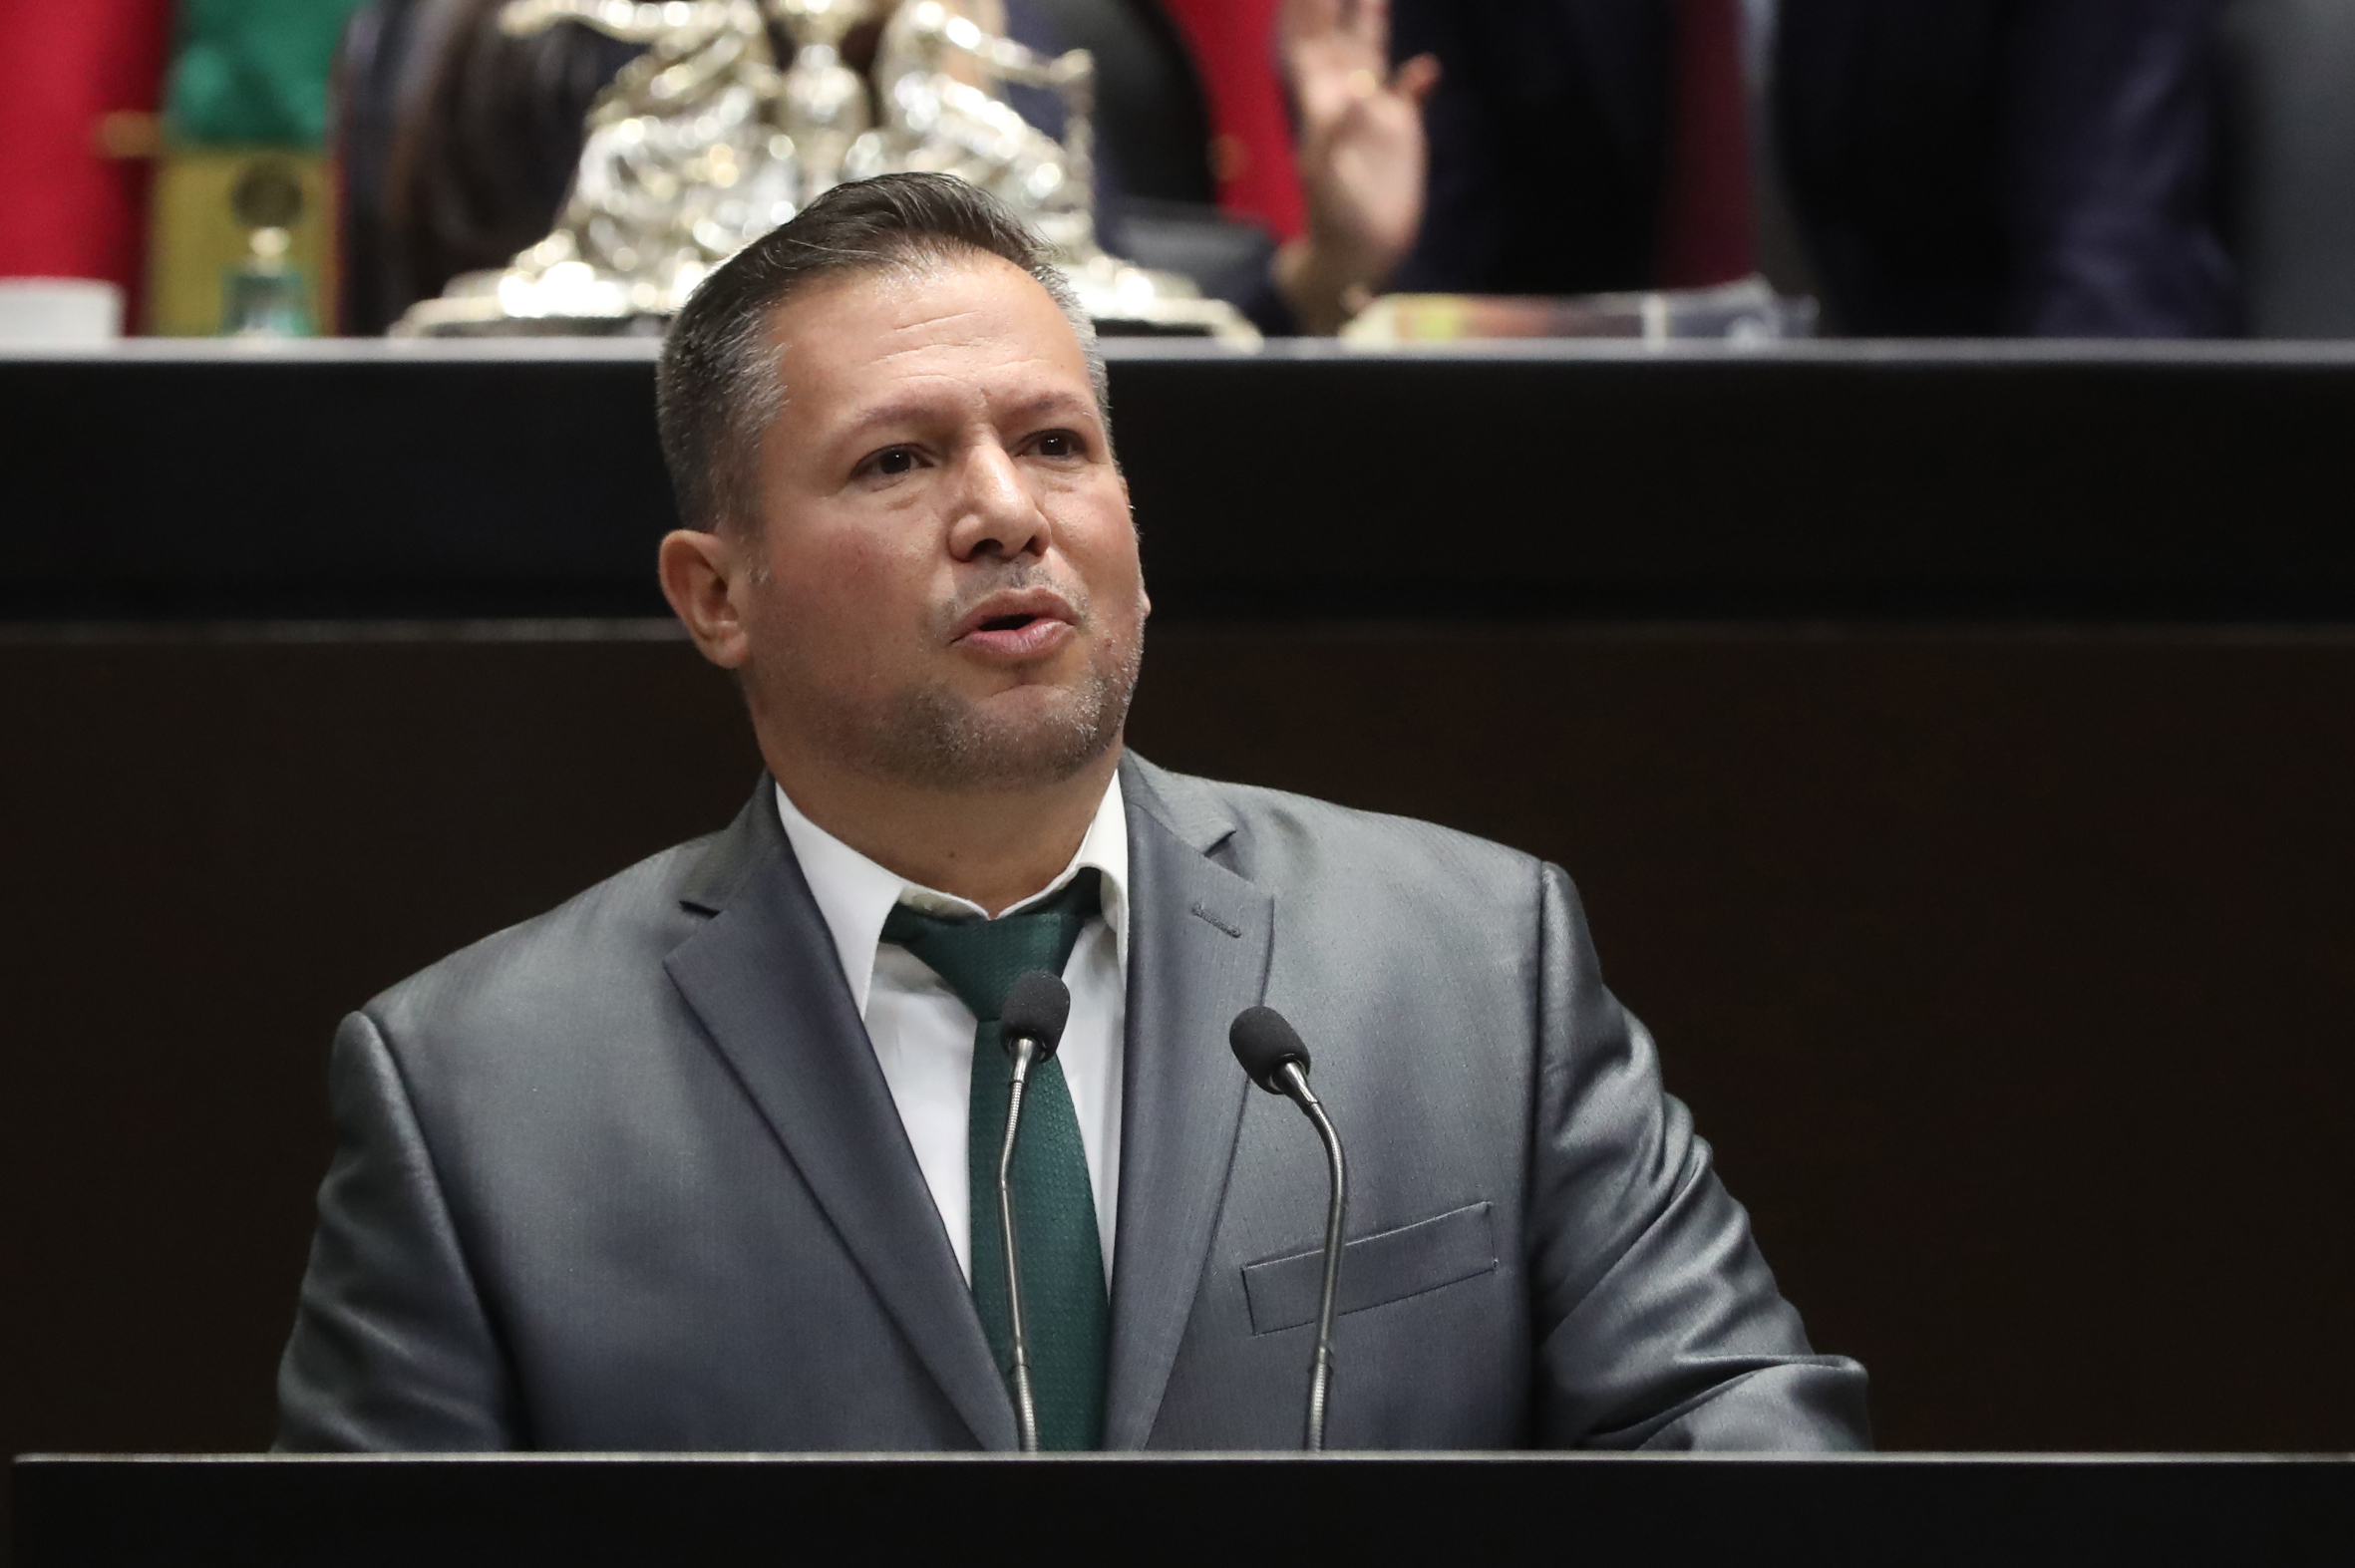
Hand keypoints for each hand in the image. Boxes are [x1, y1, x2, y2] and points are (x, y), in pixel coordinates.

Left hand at [1276, 0, 1440, 333]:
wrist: (1356, 253)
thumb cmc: (1331, 219)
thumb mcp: (1327, 177)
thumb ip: (1337, 131)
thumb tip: (1356, 91)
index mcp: (1319, 105)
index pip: (1308, 46)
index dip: (1307, 14)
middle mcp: (1344, 101)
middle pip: (1337, 40)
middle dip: (1333, 8)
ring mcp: (1373, 114)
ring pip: (1370, 56)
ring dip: (1371, 24)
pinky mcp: (1401, 133)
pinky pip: (1410, 93)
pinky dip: (1418, 77)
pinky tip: (1428, 68)